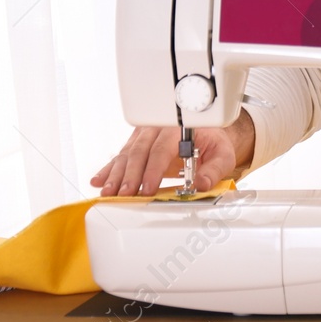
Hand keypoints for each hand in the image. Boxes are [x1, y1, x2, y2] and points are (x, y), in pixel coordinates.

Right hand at [90, 110, 254, 195]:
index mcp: (179, 127)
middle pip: (139, 151)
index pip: (162, 148)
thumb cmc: (212, 142)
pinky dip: (108, 170)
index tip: (149, 187)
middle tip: (125, 194)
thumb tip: (202, 183)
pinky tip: (98, 180)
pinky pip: (119, 156)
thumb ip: (214, 169)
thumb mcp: (222, 154)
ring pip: (126, 154)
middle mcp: (157, 129)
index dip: (153, 169)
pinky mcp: (136, 144)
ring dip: (116, 175)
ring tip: (108, 192)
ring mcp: (144, 136)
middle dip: (130, 175)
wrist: (205, 132)